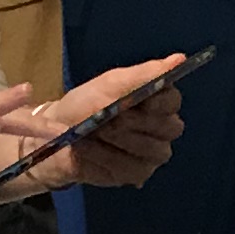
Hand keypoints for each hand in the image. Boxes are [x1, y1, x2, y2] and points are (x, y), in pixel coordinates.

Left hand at [3, 54, 188, 192]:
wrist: (55, 135)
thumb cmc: (84, 105)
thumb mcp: (110, 84)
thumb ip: (144, 74)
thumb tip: (179, 59)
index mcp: (158, 102)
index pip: (172, 101)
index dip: (158, 102)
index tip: (137, 101)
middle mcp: (161, 129)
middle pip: (168, 128)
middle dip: (136, 122)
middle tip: (108, 118)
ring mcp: (151, 154)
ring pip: (150, 149)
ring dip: (117, 139)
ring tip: (92, 131)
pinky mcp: (136, 174)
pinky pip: (130, 167)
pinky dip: (104, 156)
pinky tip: (87, 148)